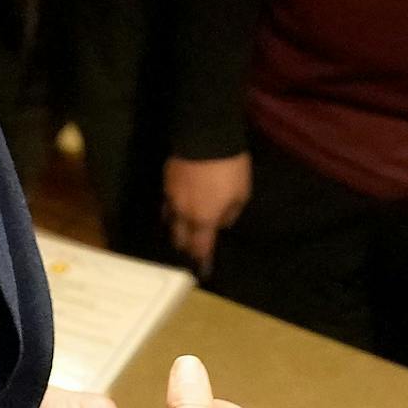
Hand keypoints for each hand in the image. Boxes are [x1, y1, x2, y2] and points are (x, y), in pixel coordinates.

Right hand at [163, 154, 250, 274]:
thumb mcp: (241, 193)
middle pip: (180, 238)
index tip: (202, 269)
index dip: (201, 260)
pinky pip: (166, 204)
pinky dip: (171, 211)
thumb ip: (230, 213)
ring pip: (169, 221)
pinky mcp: (166, 181)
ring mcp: (171, 197)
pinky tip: (176, 209)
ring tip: (182, 233)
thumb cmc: (229, 168)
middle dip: (186, 247)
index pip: (200, 247)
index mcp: (203, 219)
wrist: (205, 137)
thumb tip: (221, 223)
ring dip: (176, 230)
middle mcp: (183, 213)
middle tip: (192, 251)